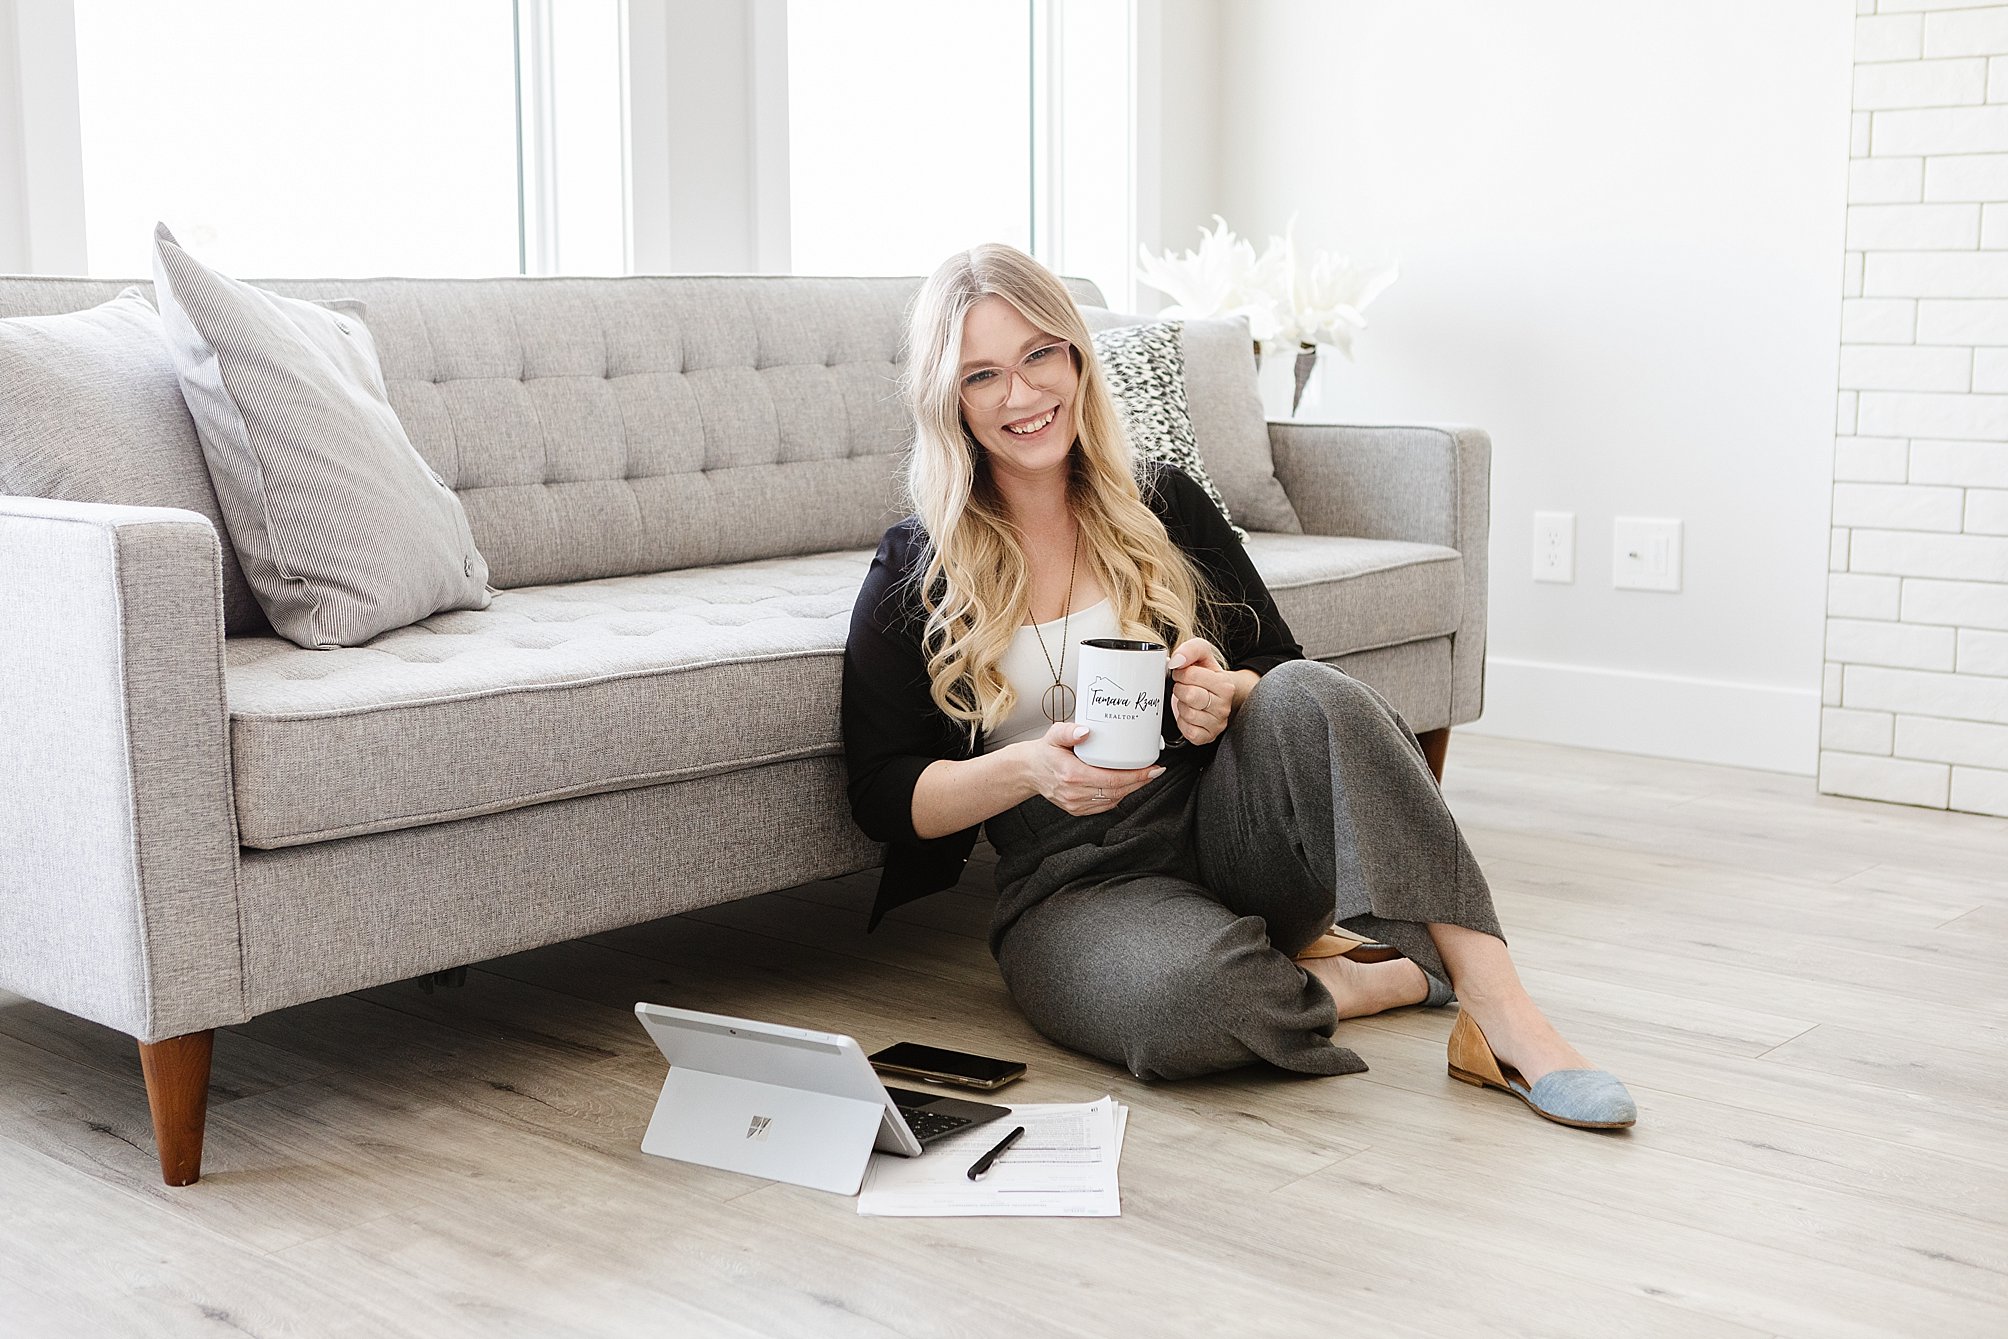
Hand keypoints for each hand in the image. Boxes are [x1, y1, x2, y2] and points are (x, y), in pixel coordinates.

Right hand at [1021, 722, 1164, 816]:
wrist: (1030, 771)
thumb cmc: (1045, 752)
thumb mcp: (1054, 735)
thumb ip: (1069, 731)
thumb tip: (1085, 730)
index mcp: (1072, 774)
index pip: (1111, 779)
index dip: (1136, 776)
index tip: (1152, 769)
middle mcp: (1075, 792)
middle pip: (1117, 791)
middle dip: (1140, 782)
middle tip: (1154, 771)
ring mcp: (1076, 804)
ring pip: (1113, 800)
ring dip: (1131, 789)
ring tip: (1144, 777)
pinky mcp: (1077, 809)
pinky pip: (1105, 805)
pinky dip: (1118, 796)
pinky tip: (1126, 785)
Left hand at [1165, 638, 1247, 746]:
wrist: (1216, 695)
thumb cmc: (1206, 676)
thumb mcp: (1202, 656)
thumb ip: (1191, 649)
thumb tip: (1176, 660)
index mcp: (1225, 685)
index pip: (1192, 675)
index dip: (1180, 672)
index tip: (1183, 673)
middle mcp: (1224, 706)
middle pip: (1189, 695)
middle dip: (1179, 689)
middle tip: (1183, 687)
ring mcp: (1217, 723)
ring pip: (1187, 714)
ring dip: (1181, 705)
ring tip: (1187, 700)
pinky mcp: (1207, 736)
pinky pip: (1188, 731)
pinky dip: (1182, 722)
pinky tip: (1188, 714)